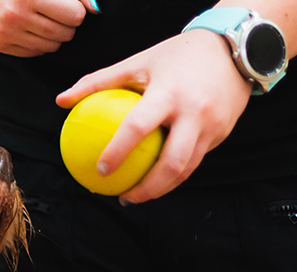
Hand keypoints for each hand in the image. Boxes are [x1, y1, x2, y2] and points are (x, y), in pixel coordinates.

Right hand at [0, 0, 97, 56]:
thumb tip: (97, 10)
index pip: (75, 15)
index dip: (74, 8)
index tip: (65, 2)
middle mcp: (14, 16)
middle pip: (65, 34)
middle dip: (66, 23)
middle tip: (55, 10)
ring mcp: (5, 33)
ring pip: (52, 46)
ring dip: (54, 34)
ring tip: (42, 17)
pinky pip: (35, 52)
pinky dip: (38, 41)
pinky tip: (29, 25)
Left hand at [56, 29, 251, 203]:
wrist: (235, 49)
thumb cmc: (176, 56)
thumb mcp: (137, 62)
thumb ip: (98, 82)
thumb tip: (61, 101)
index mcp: (169, 94)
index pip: (138, 128)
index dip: (118, 152)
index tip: (100, 171)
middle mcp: (195, 113)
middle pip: (171, 163)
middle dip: (147, 189)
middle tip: (123, 198)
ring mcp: (213, 126)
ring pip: (187, 169)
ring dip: (162, 189)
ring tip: (138, 195)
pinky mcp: (223, 133)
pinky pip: (196, 159)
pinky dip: (176, 173)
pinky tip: (157, 178)